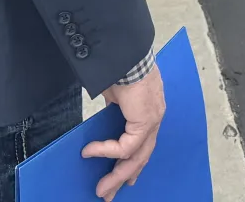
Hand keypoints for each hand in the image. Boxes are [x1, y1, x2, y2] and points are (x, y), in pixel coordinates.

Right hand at [85, 66, 164, 200]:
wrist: (125, 56)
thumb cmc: (120, 68)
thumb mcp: (116, 94)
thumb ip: (116, 110)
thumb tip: (109, 116)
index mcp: (149, 111)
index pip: (144, 144)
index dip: (135, 162)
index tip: (126, 179)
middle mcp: (154, 119)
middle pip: (141, 156)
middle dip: (124, 176)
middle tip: (109, 192)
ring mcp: (152, 122)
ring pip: (135, 157)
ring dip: (116, 174)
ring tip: (102, 188)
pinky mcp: (144, 123)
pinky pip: (125, 147)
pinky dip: (106, 151)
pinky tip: (90, 151)